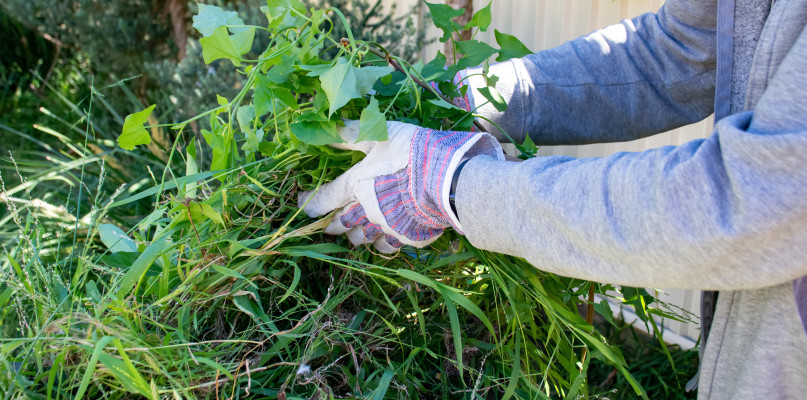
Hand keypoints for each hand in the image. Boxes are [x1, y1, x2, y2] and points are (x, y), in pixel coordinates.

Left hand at [298, 120, 502, 252]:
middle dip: (331, 224)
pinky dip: (379, 245)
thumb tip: (329, 128)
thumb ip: (353, 135)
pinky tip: (380, 241)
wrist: (448, 178)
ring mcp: (387, 227)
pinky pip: (386, 248)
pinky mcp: (407, 237)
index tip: (301, 204)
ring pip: (361, 239)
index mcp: (356, 184)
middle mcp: (366, 210)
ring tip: (352, 234)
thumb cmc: (413, 152)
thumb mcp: (382, 135)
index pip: (324, 198)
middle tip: (327, 224)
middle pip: (340, 223)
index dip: (310, 203)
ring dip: (353, 236)